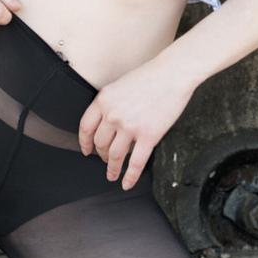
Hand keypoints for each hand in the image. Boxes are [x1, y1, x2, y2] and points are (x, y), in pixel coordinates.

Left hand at [78, 56, 198, 190]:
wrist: (172, 74)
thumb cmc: (150, 76)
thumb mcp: (120, 86)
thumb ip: (110, 104)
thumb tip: (106, 124)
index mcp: (103, 100)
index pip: (85, 128)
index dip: (85, 143)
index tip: (86, 150)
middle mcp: (113, 115)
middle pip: (100, 143)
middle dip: (101, 155)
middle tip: (104, 160)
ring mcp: (130, 127)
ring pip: (115, 155)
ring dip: (112, 168)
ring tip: (112, 174)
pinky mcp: (148, 136)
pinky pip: (135, 163)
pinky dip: (129, 176)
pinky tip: (126, 183)